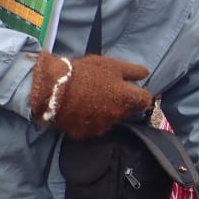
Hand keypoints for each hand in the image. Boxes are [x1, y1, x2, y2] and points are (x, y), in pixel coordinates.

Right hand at [30, 51, 151, 138]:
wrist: (52, 88)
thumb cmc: (84, 73)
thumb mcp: (111, 65)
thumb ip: (132, 71)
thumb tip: (146, 74)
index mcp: (126, 99)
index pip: (145, 100)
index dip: (140, 94)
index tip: (132, 90)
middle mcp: (118, 116)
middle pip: (129, 111)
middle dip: (123, 103)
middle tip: (109, 92)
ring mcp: (102, 126)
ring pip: (112, 119)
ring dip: (108, 112)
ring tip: (93, 100)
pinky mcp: (86, 133)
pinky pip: (94, 127)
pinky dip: (92, 120)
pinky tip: (82, 110)